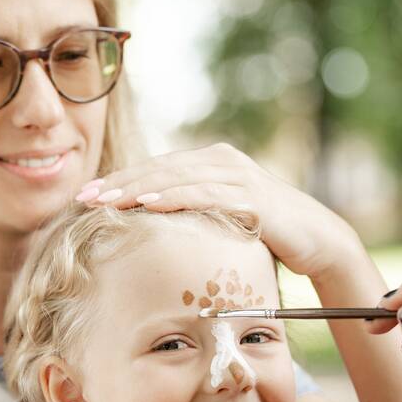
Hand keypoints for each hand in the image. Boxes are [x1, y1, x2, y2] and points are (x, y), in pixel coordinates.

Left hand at [80, 143, 362, 279]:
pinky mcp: (252, 196)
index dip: (120, 180)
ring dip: (137, 189)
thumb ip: (190, 214)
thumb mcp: (220, 219)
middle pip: (159, 169)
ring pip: (177, 178)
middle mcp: (222, 161)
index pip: (155, 168)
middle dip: (119, 183)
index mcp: (210, 162)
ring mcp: (237, 175)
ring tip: (106, 200)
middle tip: (83, 197)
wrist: (318, 241)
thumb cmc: (265, 234)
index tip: (85, 195)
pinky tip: (148, 203)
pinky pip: (205, 194)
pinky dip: (174, 197)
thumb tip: (149, 229)